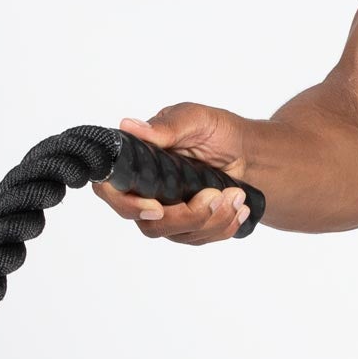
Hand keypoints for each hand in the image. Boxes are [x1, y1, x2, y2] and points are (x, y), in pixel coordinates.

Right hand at [92, 107, 252, 244]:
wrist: (246, 151)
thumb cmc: (215, 131)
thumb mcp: (194, 119)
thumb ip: (166, 127)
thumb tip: (128, 125)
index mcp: (137, 162)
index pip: (111, 190)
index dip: (127, 205)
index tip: (157, 207)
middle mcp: (145, 192)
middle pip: (149, 224)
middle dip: (187, 216)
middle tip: (216, 195)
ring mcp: (166, 213)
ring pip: (177, 235)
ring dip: (212, 219)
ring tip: (236, 195)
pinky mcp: (188, 227)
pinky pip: (200, 239)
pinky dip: (224, 226)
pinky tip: (240, 209)